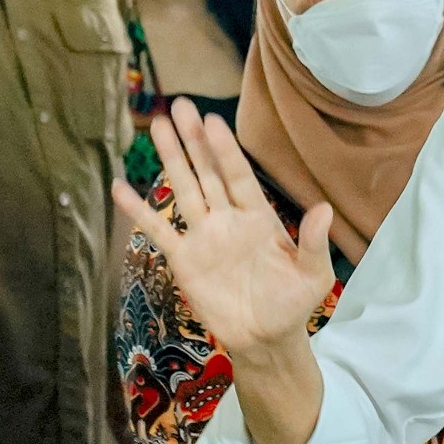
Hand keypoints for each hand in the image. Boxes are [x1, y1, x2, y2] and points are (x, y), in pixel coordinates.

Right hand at [111, 100, 335, 366]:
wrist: (265, 338)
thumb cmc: (292, 304)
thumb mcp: (312, 276)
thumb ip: (314, 243)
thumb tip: (324, 209)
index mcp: (258, 216)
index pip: (238, 175)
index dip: (225, 149)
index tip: (212, 120)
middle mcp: (227, 218)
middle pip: (207, 172)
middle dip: (194, 141)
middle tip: (180, 105)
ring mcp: (203, 236)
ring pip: (183, 189)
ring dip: (171, 160)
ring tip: (158, 126)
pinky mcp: (184, 259)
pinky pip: (158, 230)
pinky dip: (138, 211)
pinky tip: (119, 188)